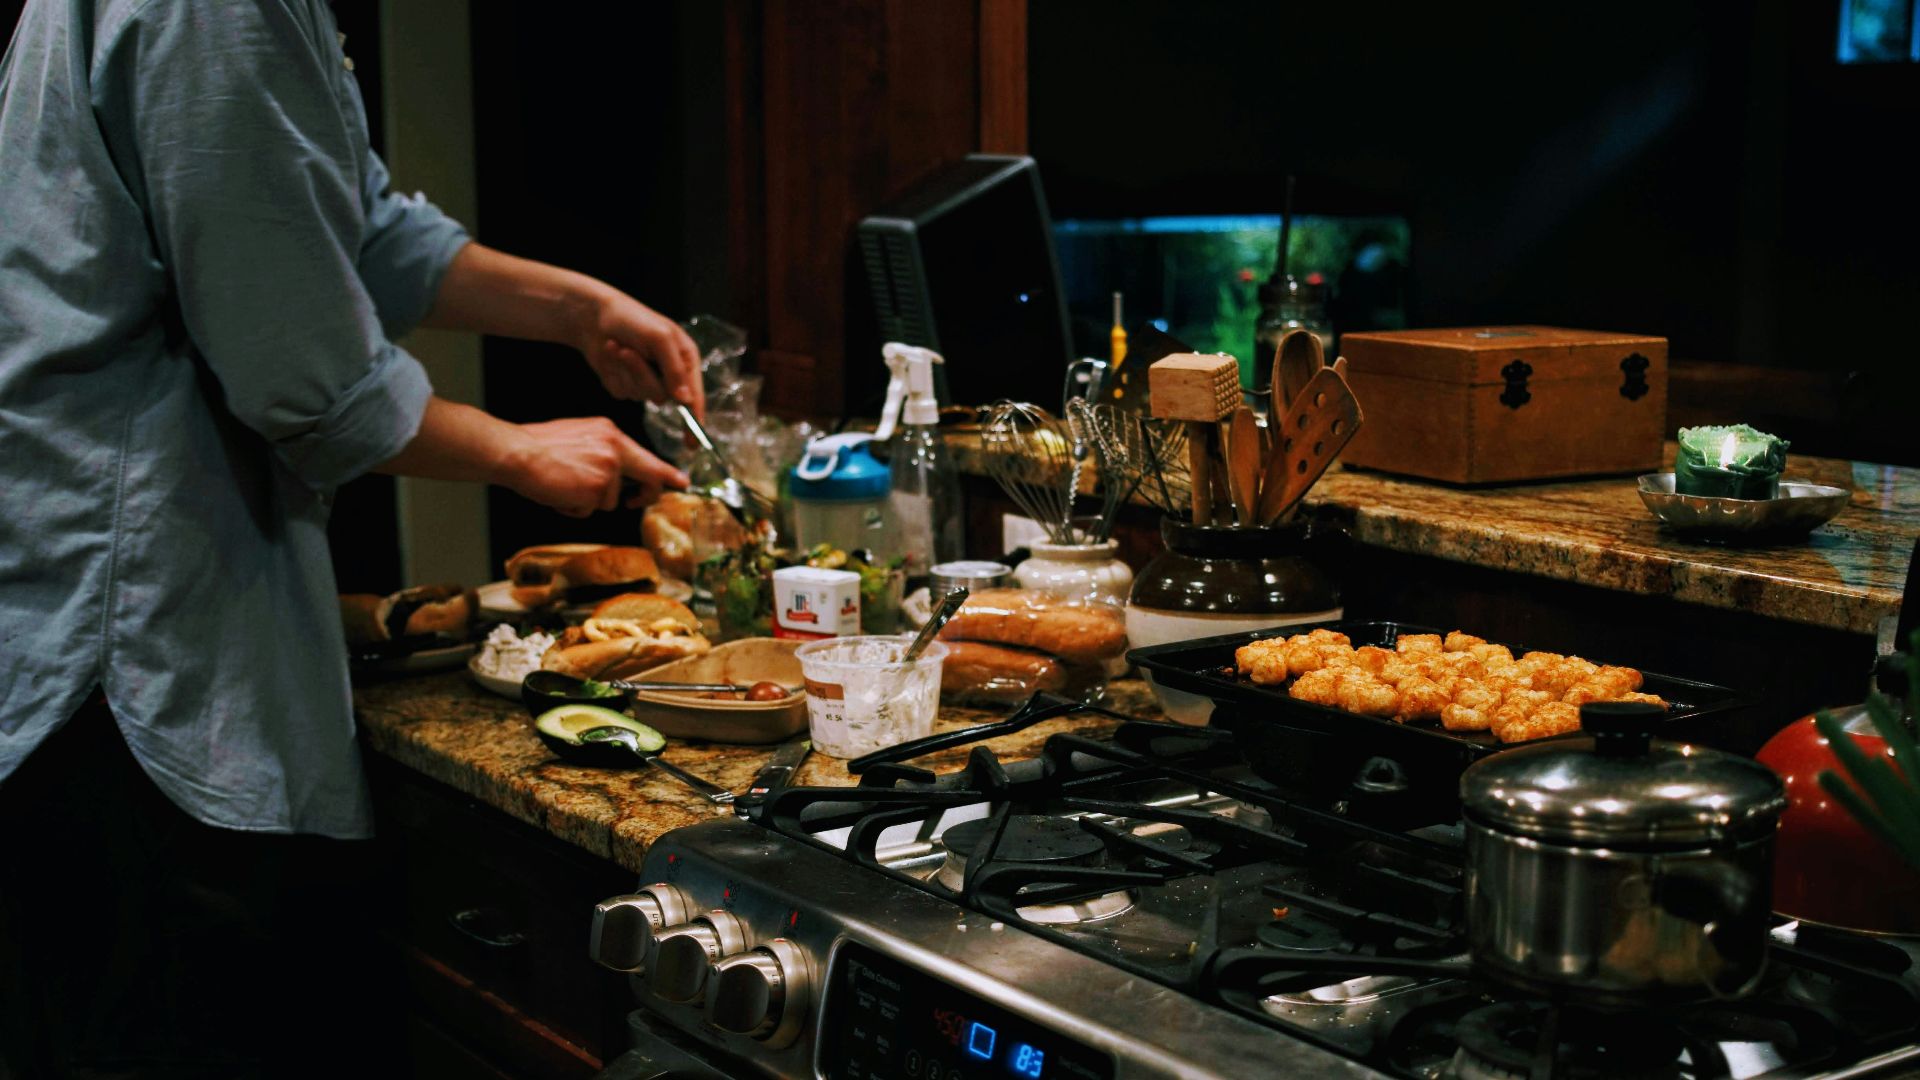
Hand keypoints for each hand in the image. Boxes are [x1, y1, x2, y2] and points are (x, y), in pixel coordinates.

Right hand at [498, 417, 687, 516]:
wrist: (516, 452)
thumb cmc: (538, 447)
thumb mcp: (579, 437)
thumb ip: (604, 452)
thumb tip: (618, 472)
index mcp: (611, 433)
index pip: (646, 456)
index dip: (666, 472)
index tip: (682, 481)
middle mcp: (615, 449)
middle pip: (647, 479)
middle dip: (643, 495)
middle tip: (634, 501)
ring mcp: (609, 470)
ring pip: (610, 501)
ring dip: (588, 501)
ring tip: (564, 485)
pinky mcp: (598, 489)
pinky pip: (591, 510)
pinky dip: (574, 508)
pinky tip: (559, 493)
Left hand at [577, 288, 705, 419]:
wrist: (592, 316)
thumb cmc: (631, 319)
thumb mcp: (659, 337)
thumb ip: (675, 369)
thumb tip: (686, 400)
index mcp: (685, 359)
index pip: (694, 396)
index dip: (695, 421)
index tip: (693, 444)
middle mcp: (669, 372)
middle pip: (663, 396)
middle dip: (642, 375)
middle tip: (627, 352)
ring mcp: (646, 380)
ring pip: (641, 395)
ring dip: (626, 371)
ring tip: (617, 347)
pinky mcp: (626, 385)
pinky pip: (623, 393)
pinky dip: (614, 375)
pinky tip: (610, 354)